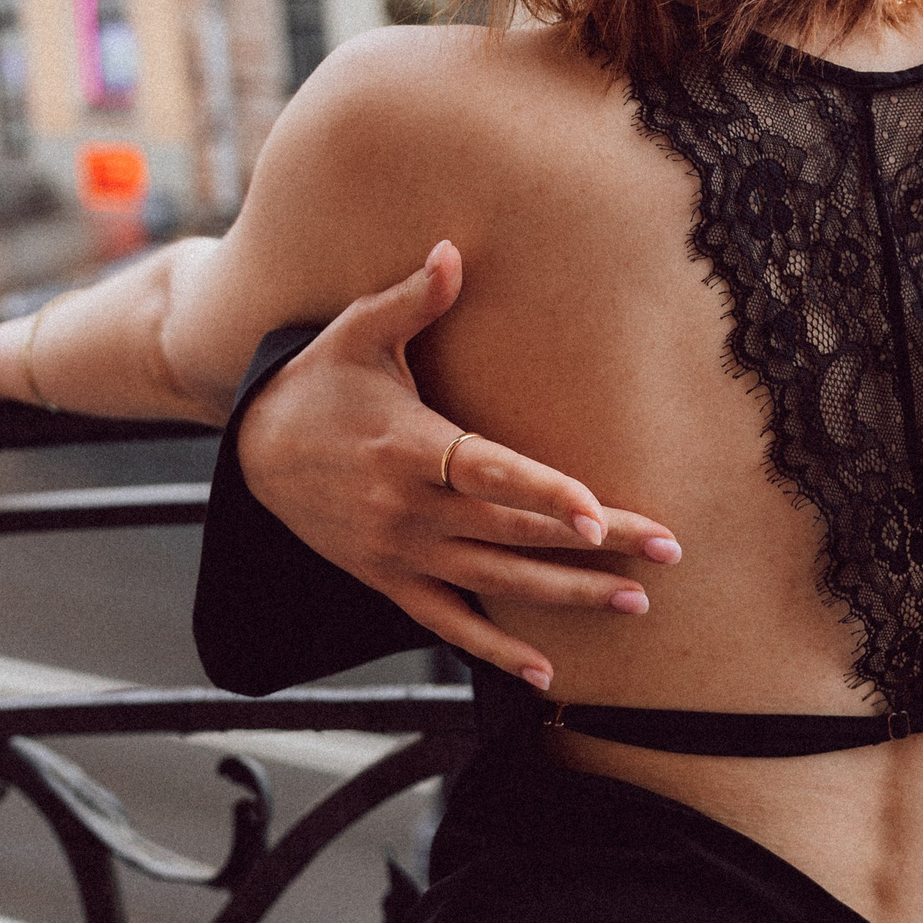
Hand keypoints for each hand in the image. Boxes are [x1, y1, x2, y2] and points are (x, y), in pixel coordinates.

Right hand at [239, 241, 681, 688]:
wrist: (253, 451)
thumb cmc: (318, 382)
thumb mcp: (356, 333)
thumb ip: (411, 298)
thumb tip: (452, 249)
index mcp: (410, 448)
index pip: (490, 473)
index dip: (546, 495)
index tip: (600, 515)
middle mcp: (408, 510)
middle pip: (515, 531)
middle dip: (598, 546)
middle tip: (669, 550)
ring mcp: (400, 553)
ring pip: (496, 583)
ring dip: (568, 596)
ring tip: (636, 602)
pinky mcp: (389, 581)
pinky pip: (449, 625)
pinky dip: (495, 651)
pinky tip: (545, 673)